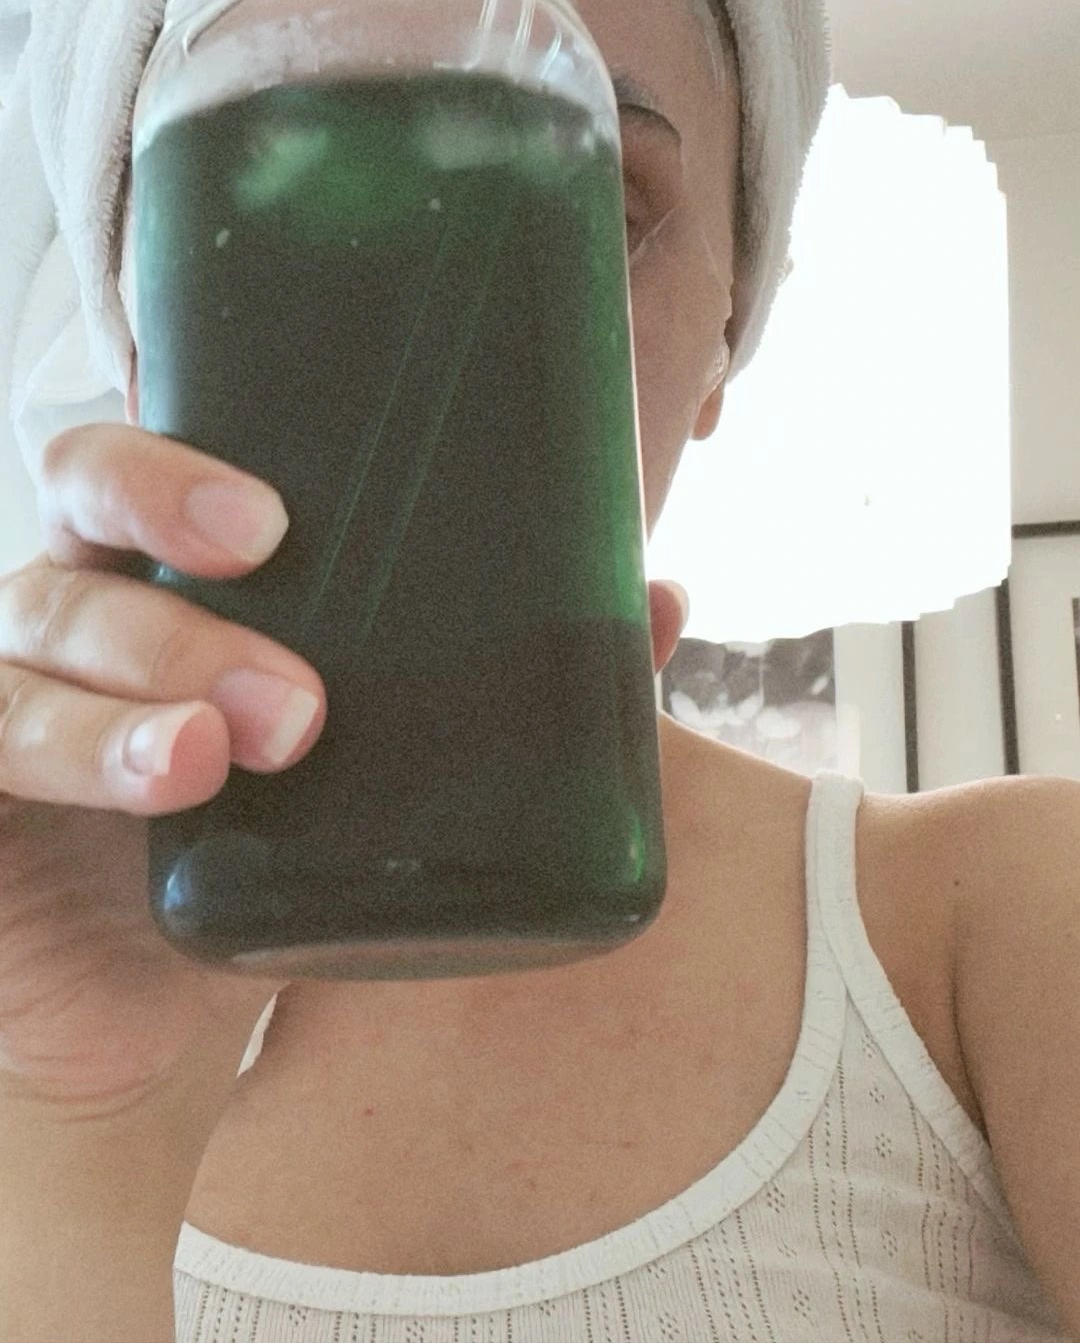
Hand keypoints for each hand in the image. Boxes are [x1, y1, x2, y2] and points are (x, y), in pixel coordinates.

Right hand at [0, 418, 689, 1118]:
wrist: (156, 1011)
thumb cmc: (275, 842)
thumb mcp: (384, 754)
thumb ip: (506, 674)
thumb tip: (659, 599)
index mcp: (166, 564)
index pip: (145, 455)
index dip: (184, 456)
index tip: (281, 513)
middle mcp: (76, 600)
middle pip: (79, 497)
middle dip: (169, 517)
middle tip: (275, 568)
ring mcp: (14, 685)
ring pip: (41, 624)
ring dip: (145, 667)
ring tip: (244, 737)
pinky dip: (73, 746)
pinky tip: (162, 782)